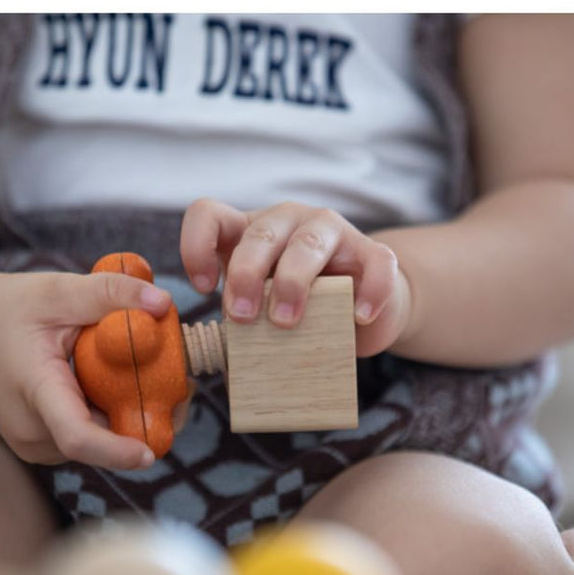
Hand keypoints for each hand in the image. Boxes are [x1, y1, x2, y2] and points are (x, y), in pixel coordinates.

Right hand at [0, 269, 173, 469]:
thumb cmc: (10, 307)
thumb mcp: (58, 290)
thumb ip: (109, 293)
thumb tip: (162, 303)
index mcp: (32, 390)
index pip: (76, 437)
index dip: (117, 451)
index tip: (150, 452)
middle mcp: (31, 431)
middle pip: (102, 441)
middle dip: (145, 419)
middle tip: (181, 384)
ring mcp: (35, 444)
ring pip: (101, 441)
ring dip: (128, 416)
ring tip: (146, 374)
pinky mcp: (44, 446)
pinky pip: (90, 438)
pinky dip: (110, 416)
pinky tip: (116, 385)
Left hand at [180, 199, 410, 356]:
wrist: (359, 310)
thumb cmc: (299, 309)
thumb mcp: (262, 309)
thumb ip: (244, 319)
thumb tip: (223, 360)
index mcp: (250, 231)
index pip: (209, 214)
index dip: (196, 245)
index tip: (204, 287)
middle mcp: (287, 221)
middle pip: (259, 233)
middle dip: (245, 275)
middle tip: (242, 317)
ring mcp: (332, 231)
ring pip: (308, 243)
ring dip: (292, 282)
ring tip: (286, 322)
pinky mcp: (372, 252)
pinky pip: (377, 263)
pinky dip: (368, 291)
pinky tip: (358, 317)